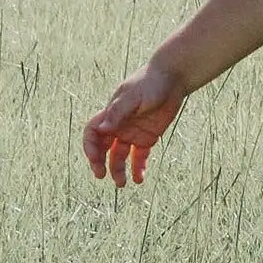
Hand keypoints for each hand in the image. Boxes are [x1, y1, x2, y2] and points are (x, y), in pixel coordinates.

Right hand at [81, 60, 185, 185]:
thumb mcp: (134, 96)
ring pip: (120, 155)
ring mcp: (132, 132)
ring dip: (118, 170)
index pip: (93, 133)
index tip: (95, 160)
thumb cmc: (151, 82)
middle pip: (103, 148)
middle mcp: (119, 126)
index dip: (90, 147)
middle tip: (102, 176)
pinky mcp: (147, 137)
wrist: (172, 78)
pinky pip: (139, 156)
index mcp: (111, 114)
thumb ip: (118, 113)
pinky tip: (139, 178)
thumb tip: (103, 129)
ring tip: (122, 183)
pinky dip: (138, 168)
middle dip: (100, 163)